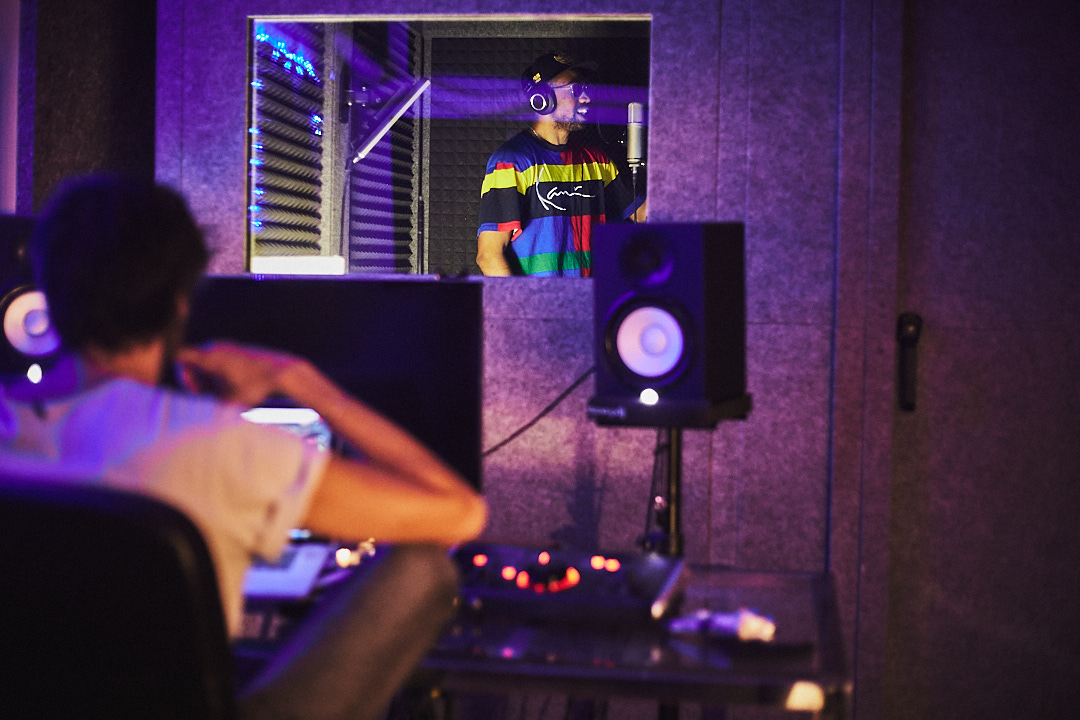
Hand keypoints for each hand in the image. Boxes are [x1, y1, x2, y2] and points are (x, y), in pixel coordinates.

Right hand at [174, 341, 307, 406]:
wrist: (283, 373)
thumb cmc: (256, 388)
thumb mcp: (230, 403)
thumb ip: (211, 406)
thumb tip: (200, 418)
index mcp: (210, 358)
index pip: (181, 357)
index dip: (182, 376)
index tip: (196, 391)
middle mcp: (218, 347)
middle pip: (194, 361)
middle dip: (197, 380)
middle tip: (209, 396)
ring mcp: (230, 346)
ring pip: (209, 361)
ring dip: (211, 378)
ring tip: (224, 393)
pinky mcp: (241, 350)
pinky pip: (223, 360)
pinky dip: (224, 373)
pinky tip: (237, 386)